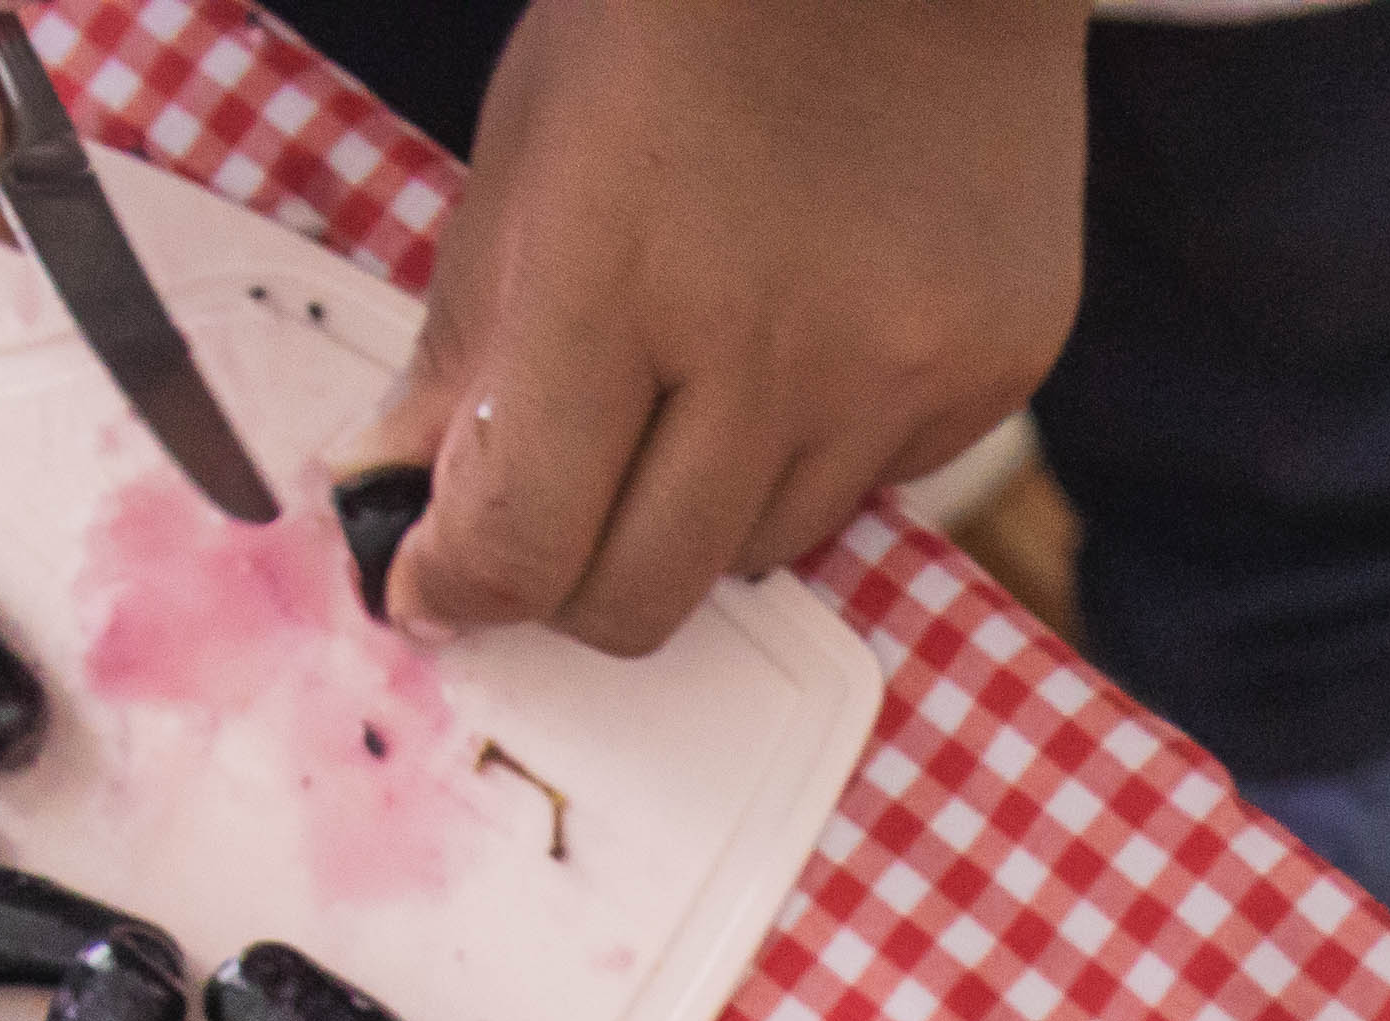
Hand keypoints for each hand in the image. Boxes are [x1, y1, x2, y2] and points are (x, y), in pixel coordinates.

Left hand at [336, 0, 1088, 656]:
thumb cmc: (691, 13)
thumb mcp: (532, 146)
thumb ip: (467, 341)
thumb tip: (397, 499)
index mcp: (614, 273)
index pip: (523, 538)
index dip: (459, 585)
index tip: (435, 585)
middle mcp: (767, 348)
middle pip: (643, 594)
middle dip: (573, 578)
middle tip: (557, 511)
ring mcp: (897, 370)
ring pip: (763, 553)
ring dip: (705, 506)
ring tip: (704, 368)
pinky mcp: (992, 370)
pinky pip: (876, 487)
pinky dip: (821, 446)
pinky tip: (817, 324)